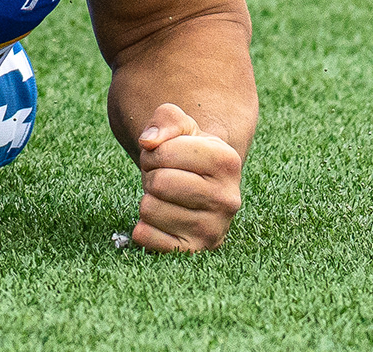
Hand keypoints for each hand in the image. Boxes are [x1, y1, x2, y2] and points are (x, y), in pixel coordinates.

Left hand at [129, 102, 241, 251]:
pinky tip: (163, 220)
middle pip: (158, 182)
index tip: (165, 156)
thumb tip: (149, 142)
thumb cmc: (187, 154)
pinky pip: (145, 237)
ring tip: (167, 198)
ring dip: (148, 200)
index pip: (164, 152)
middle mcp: (228, 199)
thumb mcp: (182, 127)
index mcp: (227, 162)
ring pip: (149, 209)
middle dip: (151, 175)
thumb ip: (166, 119)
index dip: (154, 151)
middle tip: (164, 178)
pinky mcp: (194, 252)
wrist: (201, 188)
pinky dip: (144, 226)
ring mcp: (213, 230)